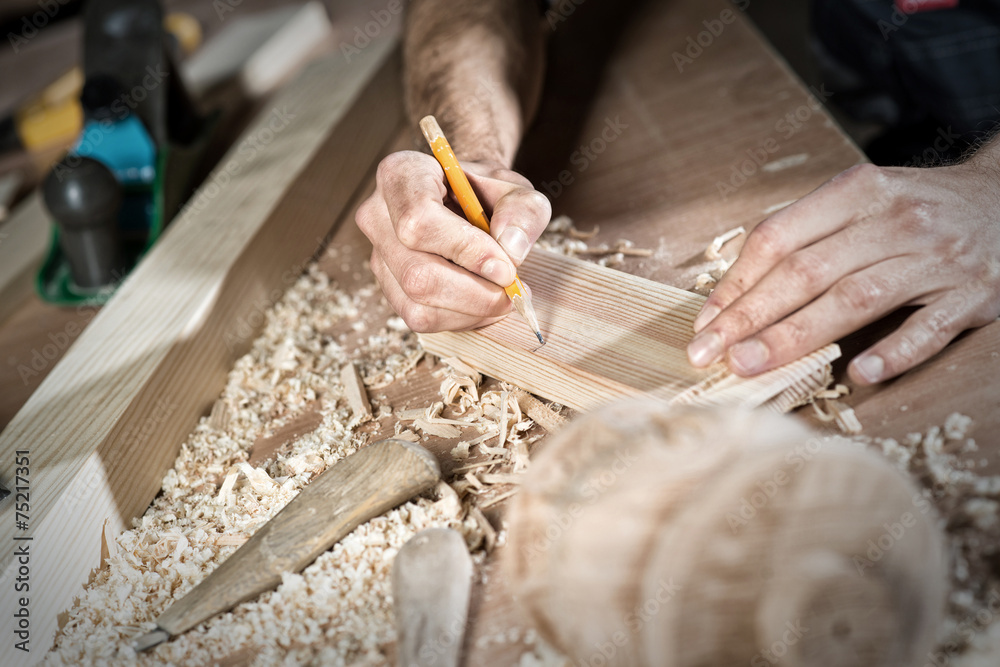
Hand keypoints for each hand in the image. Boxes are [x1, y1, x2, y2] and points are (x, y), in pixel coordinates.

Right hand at [355, 150, 550, 331]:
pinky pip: (420, 318)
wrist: (469, 203)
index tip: (506, 266)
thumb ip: (523, 211)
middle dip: (474, 292)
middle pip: (417, 274)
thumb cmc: (487, 194)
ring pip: (418, 303)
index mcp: (401, 175)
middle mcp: (377, 215)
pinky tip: (481, 302)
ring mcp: (378, 254)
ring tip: (502, 295)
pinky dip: (461, 318)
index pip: (419, 220)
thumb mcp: (517, 190)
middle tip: (512, 288)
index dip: (466, 250)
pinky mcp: (388, 287)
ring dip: (472, 309)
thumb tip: (511, 250)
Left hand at [686, 161, 999, 383]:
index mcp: (857, 192)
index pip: (779, 238)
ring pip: (854, 299)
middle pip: (806, 272)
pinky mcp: (974, 294)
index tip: (704, 322)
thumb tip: (736, 290)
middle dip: (749, 317)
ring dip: (795, 336)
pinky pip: (929, 327)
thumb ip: (807, 235)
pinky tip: (859, 373)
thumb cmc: (917, 209)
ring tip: (750, 366)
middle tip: (707, 354)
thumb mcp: (862, 201)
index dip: (736, 283)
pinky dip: (894, 351)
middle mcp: (894, 220)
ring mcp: (935, 257)